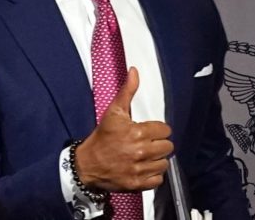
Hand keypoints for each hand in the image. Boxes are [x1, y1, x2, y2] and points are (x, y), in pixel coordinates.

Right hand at [75, 67, 173, 191]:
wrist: (86, 164)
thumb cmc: (102, 138)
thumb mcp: (114, 112)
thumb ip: (128, 91)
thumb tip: (134, 71)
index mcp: (138, 132)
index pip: (165, 131)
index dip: (158, 130)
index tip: (148, 132)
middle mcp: (140, 151)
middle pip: (167, 147)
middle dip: (158, 144)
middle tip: (147, 144)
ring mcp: (139, 169)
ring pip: (164, 163)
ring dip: (157, 160)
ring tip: (146, 157)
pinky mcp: (137, 184)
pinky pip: (158, 180)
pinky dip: (153, 176)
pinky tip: (144, 168)